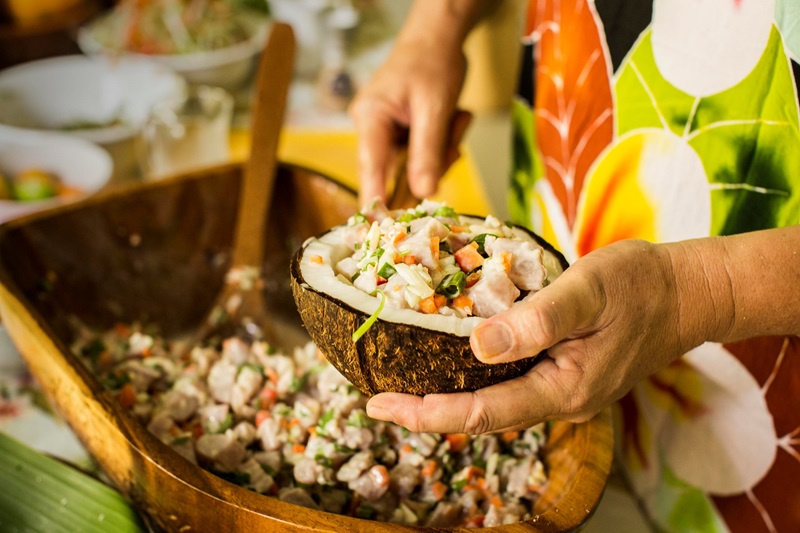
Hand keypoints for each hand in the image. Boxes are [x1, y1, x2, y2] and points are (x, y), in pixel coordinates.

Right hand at [349, 7, 473, 203]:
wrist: (439, 35)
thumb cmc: (432, 61)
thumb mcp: (435, 109)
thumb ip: (428, 152)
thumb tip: (423, 194)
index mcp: (370, 118)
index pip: (370, 169)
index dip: (376, 201)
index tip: (381, 229)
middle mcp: (371, 127)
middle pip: (395, 172)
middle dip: (430, 163)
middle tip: (452, 140)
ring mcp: (385, 131)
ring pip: (413, 165)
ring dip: (441, 150)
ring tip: (455, 118)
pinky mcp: (401, 133)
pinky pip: (422, 155)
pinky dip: (442, 144)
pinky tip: (452, 120)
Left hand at [366, 239, 712, 433]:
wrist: (686, 293)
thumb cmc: (639, 285)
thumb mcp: (588, 290)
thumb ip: (537, 319)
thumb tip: (477, 346)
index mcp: (564, 389)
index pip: (483, 413)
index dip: (427, 414)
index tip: (381, 406)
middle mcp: (560, 401)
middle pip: (481, 417)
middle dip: (426, 412)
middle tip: (376, 400)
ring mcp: (563, 391)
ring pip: (494, 404)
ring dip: (446, 399)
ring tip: (400, 387)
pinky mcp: (564, 374)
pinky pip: (510, 385)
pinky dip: (473, 380)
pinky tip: (451, 364)